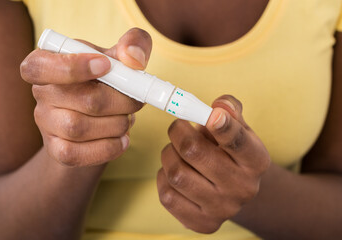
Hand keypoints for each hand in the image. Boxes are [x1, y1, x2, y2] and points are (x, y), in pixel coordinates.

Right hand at [20, 28, 151, 166]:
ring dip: (116, 124)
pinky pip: (78, 154)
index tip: (106, 65)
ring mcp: (46, 124)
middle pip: (80, 99)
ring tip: (127, 119)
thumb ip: (133, 44)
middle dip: (119, 101)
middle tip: (136, 101)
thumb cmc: (108, 81)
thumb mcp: (120, 57)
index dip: (72, 67)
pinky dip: (108, 148)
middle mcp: (41, 93)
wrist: (100, 119)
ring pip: (78, 128)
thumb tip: (134, 58)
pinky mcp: (57, 150)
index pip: (38, 67)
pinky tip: (122, 140)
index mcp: (48, 63)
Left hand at [158, 95, 270, 232]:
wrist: (234, 190)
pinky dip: (164, 178)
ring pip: (175, 173)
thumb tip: (220, 105)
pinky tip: (175, 172)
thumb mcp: (238, 128)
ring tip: (176, 151)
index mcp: (255, 160)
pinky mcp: (201, 223)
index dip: (224, 127)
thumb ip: (230, 110)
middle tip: (178, 127)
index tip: (213, 115)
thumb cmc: (230, 152)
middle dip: (178, 132)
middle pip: (193, 151)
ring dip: (168, 155)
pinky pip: (167, 195)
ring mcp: (222, 209)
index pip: (238, 142)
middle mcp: (242, 188)